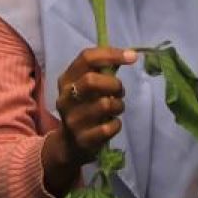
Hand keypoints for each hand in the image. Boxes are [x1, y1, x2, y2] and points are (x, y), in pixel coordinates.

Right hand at [54, 46, 133, 165]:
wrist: (69, 143)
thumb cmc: (84, 107)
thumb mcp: (86, 87)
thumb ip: (102, 71)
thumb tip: (130, 54)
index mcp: (66, 79)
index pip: (86, 58)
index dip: (111, 54)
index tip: (132, 57)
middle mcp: (65, 98)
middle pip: (91, 80)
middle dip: (114, 84)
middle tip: (120, 92)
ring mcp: (72, 120)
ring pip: (104, 105)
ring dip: (118, 105)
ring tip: (116, 108)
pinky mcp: (82, 139)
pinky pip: (108, 127)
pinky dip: (116, 124)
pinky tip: (112, 123)